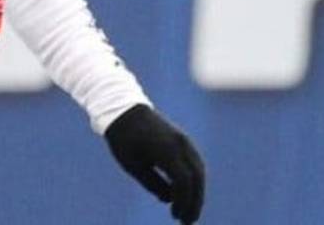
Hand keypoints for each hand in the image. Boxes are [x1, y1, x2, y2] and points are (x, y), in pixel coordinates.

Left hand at [104, 104, 204, 222]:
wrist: (123, 109)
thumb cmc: (124, 139)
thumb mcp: (134, 166)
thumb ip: (153, 184)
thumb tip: (170, 200)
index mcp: (166, 150)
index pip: (183, 181)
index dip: (183, 202)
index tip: (176, 217)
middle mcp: (180, 144)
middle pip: (197, 178)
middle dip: (195, 202)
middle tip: (188, 221)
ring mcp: (184, 141)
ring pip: (199, 171)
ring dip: (197, 192)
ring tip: (188, 211)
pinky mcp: (183, 140)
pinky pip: (195, 163)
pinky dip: (194, 180)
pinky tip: (187, 194)